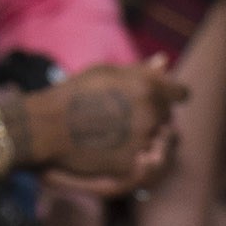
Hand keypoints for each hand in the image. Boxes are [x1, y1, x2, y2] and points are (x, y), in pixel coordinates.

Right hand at [27, 62, 182, 190]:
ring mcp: (142, 140)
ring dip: (143, 136)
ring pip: (157, 139)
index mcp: (148, 86)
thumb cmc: (74, 94)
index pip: (181, 94)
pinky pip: (142, 159)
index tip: (157, 99)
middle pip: (168, 117)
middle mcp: (151, 112)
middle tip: (124, 115)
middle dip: (153, 115)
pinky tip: (108, 146)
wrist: (45, 126)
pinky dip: (129, 155)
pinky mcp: (132, 163)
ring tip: (114, 130)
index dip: (169, 96)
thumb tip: (165, 62)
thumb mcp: (106, 73)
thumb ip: (141, 70)